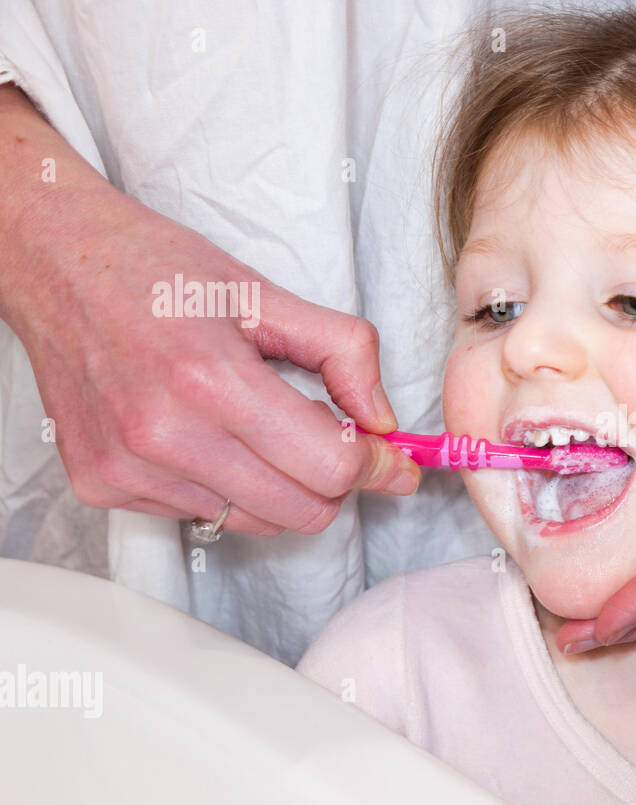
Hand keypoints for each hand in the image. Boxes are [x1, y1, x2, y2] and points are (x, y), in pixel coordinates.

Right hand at [0, 84, 419, 534]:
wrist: (55, 263)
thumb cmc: (157, 271)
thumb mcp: (264, 293)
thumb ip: (343, 351)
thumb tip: (384, 419)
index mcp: (212, 380)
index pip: (329, 468)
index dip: (375, 465)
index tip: (392, 457)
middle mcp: (164, 435)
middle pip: (301, 511)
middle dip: (333, 480)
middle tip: (329, 437)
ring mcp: (126, 468)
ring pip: (254, 521)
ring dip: (276, 485)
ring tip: (253, 424)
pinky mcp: (100, 486)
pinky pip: (200, 516)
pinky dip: (223, 486)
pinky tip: (203, 434)